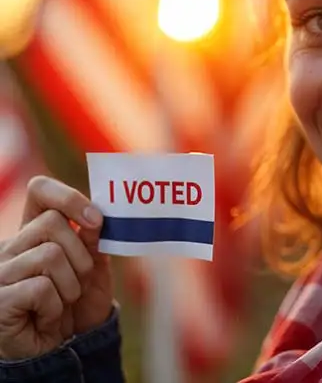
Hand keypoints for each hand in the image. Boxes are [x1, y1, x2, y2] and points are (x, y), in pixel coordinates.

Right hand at [0, 176, 113, 359]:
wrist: (63, 348)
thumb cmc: (77, 303)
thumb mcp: (92, 266)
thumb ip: (92, 239)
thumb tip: (95, 217)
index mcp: (34, 231)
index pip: (40, 190)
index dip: (68, 196)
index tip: (94, 220)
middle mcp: (12, 246)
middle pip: (52, 222)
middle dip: (79, 254)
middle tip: (78, 281)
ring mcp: (0, 272)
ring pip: (50, 254)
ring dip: (70, 284)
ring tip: (62, 302)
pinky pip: (41, 287)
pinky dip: (55, 305)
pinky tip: (46, 317)